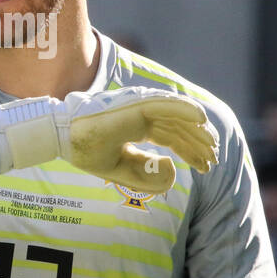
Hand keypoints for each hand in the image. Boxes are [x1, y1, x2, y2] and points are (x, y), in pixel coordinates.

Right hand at [0, 86, 219, 194]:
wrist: (62, 137)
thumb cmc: (86, 150)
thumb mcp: (121, 169)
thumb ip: (145, 174)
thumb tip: (173, 172)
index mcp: (138, 126)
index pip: (172, 136)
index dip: (190, 150)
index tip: (205, 166)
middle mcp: (143, 114)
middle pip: (179, 127)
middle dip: (198, 144)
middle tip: (214, 160)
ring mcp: (140, 106)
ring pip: (178, 117)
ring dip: (198, 131)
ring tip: (213, 147)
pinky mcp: (137, 104)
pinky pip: (167, 105)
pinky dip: (185, 110)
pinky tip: (202, 120)